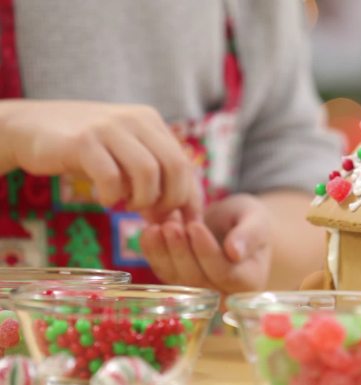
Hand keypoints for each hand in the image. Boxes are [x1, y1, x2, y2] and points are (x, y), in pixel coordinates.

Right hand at [0, 100, 199, 219]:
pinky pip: (111, 178)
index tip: (178, 220)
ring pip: (148, 172)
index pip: (184, 163)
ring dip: (142, 199)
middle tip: (151, 214)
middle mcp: (135, 119)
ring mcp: (109, 128)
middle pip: (175, 167)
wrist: (29, 127)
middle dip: (169, 201)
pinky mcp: (83, 141)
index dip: (187, 197)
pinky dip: (112, 197)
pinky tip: (105, 199)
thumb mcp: (124, 155)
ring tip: (127, 205)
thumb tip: (180, 212)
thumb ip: (153, 176)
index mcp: (150, 121)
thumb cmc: (84, 149)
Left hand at [140, 194, 271, 292]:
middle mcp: (224, 294)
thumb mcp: (257, 220)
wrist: (234, 226)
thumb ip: (250, 234)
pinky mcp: (180, 284)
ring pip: (177, 278)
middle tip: (172, 225)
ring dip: (165, 252)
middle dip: (182, 252)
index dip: (207, 252)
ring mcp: (199, 293)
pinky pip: (165, 272)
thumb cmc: (250, 221)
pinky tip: (149, 232)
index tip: (195, 226)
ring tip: (160, 225)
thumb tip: (235, 251)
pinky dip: (154, 253)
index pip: (225, 273)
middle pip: (197, 280)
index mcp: (249, 282)